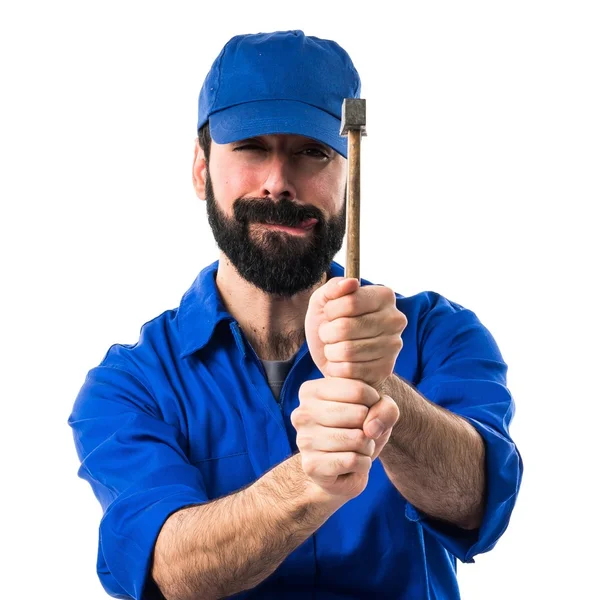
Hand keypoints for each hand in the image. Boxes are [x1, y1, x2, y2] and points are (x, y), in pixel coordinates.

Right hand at [291, 377, 398, 499]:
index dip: (374, 402)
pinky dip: (363, 463)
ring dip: (367, 446)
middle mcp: (302, 413)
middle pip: (358, 414)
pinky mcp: (311, 465)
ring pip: (357, 439)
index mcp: (311, 390)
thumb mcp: (377, 408)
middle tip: (361, 431)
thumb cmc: (359, 427)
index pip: (358, 390)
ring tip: (356, 447)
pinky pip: (352, 461)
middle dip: (370, 426)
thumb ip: (386, 408)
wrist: (344, 466)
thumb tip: (370, 429)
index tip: (367, 409)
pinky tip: (353, 463)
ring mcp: (303, 440)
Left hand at [305, 277, 406, 390]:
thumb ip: (333, 288)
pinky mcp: (385, 369)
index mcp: (384, 296)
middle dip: (327, 333)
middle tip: (328, 334)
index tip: (329, 314)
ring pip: (346, 350)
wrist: (336, 356)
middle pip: (345, 327)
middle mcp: (395, 319)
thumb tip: (350, 282)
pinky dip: (335, 367)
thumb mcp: (324, 301)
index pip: (350, 302)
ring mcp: (393, 346)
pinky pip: (349, 370)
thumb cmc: (331, 324)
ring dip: (330, 351)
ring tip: (333, 348)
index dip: (331, 310)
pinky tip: (339, 363)